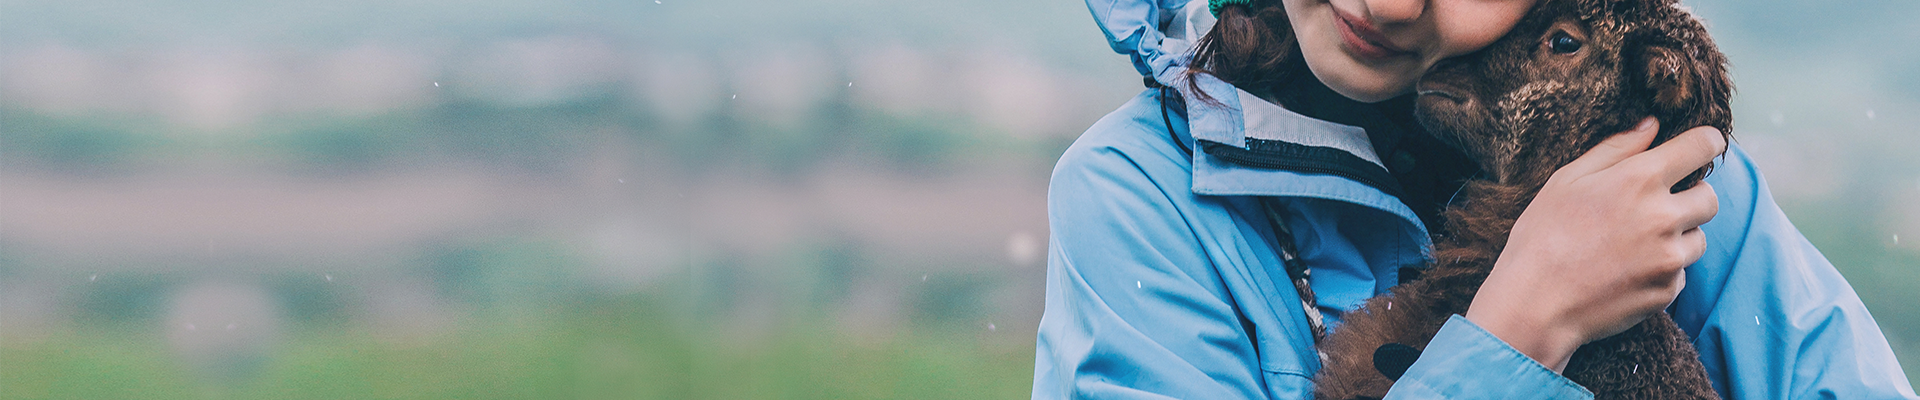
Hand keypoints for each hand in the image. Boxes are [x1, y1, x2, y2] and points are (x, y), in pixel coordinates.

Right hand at [1464, 117, 1726, 371]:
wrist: (1534, 304)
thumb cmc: (1541, 236)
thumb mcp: (1566, 180)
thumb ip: (1615, 149)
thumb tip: (1651, 125)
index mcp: (1639, 179)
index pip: (1703, 145)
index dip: (1704, 142)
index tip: (1697, 147)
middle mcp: (1664, 216)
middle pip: (1710, 197)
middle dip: (1691, 196)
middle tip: (1656, 206)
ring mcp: (1670, 258)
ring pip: (1699, 238)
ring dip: (1678, 236)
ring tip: (1635, 244)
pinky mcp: (1668, 290)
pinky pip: (1680, 273)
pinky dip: (1661, 270)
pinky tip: (1626, 271)